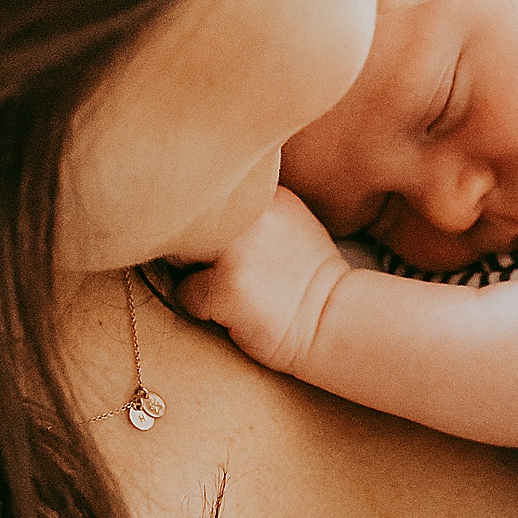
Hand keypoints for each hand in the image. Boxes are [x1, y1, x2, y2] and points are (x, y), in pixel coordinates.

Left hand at [185, 199, 365, 376]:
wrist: (335, 323)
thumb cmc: (310, 281)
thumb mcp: (290, 225)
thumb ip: (253, 212)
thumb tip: (203, 216)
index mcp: (268, 194)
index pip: (212, 198)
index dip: (212, 224)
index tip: (228, 246)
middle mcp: (251, 214)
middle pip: (191, 223)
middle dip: (198, 247)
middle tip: (231, 271)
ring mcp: (237, 250)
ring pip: (182, 257)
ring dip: (199, 276)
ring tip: (236, 290)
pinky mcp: (226, 287)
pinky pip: (186, 294)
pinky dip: (202, 308)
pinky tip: (235, 312)